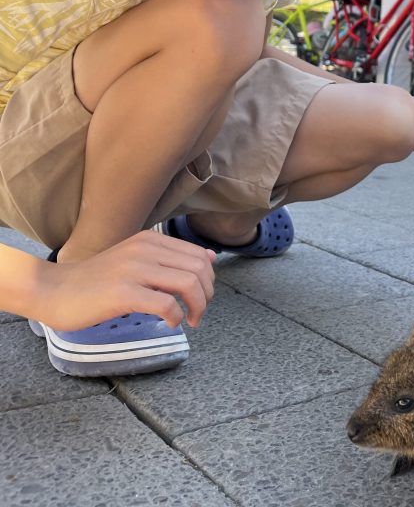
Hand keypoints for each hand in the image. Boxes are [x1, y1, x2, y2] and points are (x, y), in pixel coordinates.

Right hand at [37, 231, 215, 330]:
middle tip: (199, 312)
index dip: (209, 279)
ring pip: (188, 284)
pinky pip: (166, 304)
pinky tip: (170, 323)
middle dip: (207, 294)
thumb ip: (171, 257)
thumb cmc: (96, 280)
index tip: (202, 297)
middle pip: (199, 269)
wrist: (52, 290)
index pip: (199, 255)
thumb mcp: (136, 259)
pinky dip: (176, 317)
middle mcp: (145, 249)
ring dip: (198, 306)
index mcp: (150, 240)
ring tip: (191, 320)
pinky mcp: (123, 292)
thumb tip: (210, 256)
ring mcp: (134, 269)